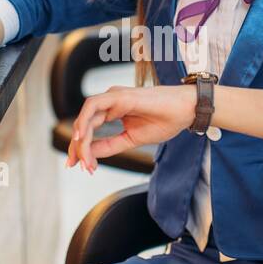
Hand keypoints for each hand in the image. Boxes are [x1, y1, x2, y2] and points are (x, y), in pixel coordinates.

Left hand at [67, 84, 196, 173]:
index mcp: (113, 110)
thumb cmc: (165, 121)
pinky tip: (83, 139)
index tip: (84, 168)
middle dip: (77, 147)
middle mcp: (110, 102)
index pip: (90, 129)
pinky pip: (93, 106)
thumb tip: (90, 155)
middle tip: (76, 166)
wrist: (186, 110)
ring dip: (81, 139)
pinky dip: (85, 122)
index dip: (84, 149)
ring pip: (86, 117)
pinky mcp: (119, 96)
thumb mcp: (132, 139)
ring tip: (83, 159)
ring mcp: (113, 97)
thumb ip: (111, 145)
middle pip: (84, 124)